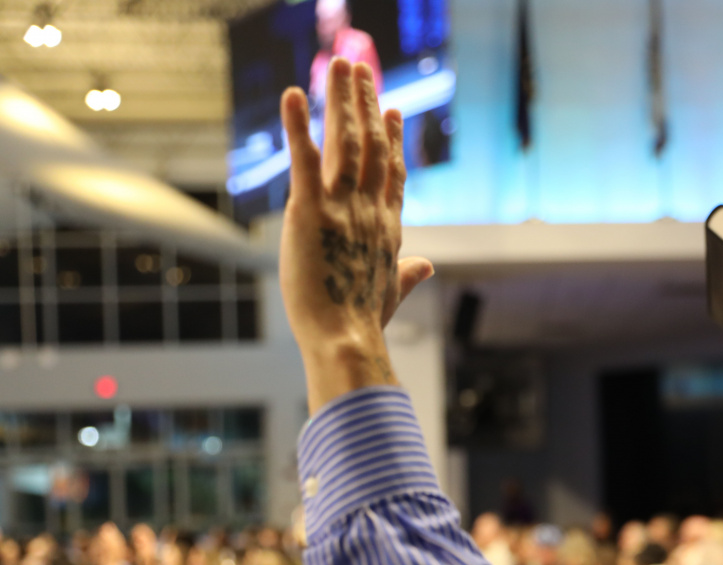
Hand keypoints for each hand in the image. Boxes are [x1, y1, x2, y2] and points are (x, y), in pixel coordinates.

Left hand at [280, 58, 434, 413]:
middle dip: (366, 103)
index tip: (391, 110)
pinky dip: (298, 124)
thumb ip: (408, 274)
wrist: (345, 338)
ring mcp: (343, 207)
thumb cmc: (364, 324)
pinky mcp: (311, 211)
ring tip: (338, 65)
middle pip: (372, 145)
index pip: (392, 173)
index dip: (392, 138)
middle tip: (360, 69)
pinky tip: (293, 94)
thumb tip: (427, 266)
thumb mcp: (390, 293)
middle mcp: (370, 210)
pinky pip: (304, 159)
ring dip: (341, 99)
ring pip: (346, 141)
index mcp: (388, 228)